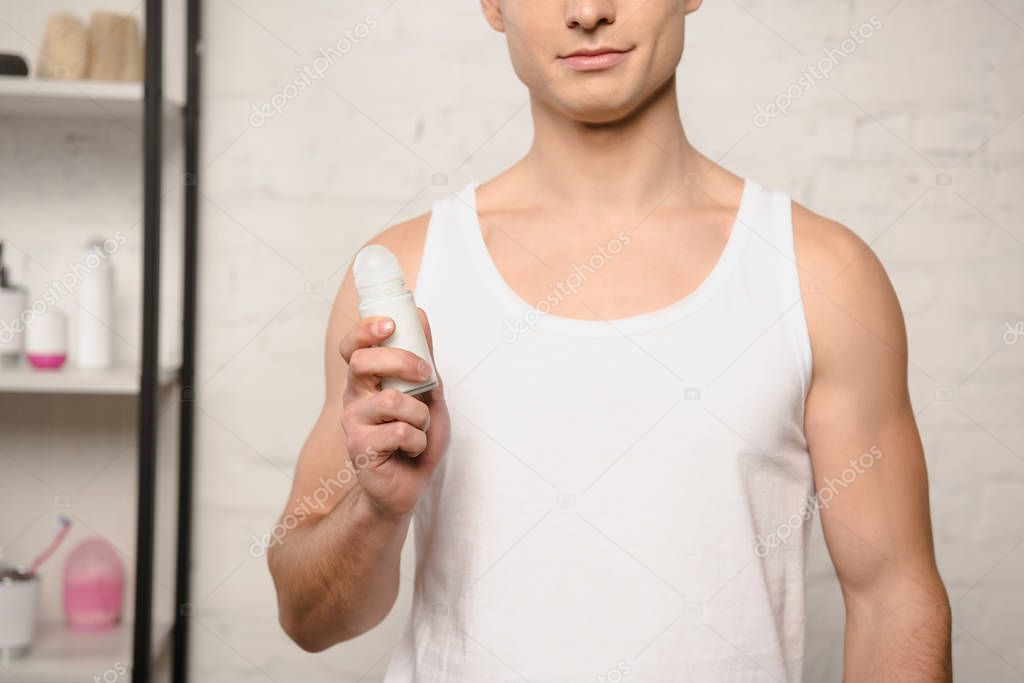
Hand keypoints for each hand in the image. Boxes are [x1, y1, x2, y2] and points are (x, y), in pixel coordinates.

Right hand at [339, 309, 449, 517]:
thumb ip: (423, 358)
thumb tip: (420, 316)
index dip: (366, 331)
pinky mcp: (360, 449)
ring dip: (420, 415)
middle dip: (402, 362)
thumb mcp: (428, 393)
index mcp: (367, 381)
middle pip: (363, 363)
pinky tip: (412, 449)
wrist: (410, 485)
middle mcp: (354, 398)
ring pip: (392, 401)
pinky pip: (399, 432)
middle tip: (425, 376)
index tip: (390, 326)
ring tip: (420, 428)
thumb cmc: (416, 438)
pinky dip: (418, 440)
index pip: (353, 347)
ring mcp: (354, 423)